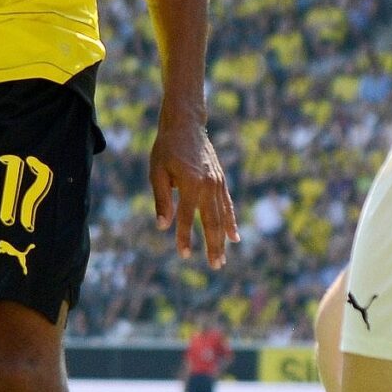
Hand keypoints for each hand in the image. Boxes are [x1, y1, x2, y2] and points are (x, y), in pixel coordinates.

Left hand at [149, 113, 236, 267]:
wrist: (185, 125)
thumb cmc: (166, 149)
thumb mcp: (157, 172)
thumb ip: (161, 200)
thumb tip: (163, 226)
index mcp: (190, 183)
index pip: (187, 217)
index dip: (185, 237)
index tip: (185, 255)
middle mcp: (208, 185)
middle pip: (212, 221)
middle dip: (213, 245)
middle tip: (216, 266)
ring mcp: (217, 183)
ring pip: (222, 216)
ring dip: (223, 239)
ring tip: (222, 259)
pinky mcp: (220, 181)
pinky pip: (227, 206)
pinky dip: (231, 222)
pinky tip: (234, 237)